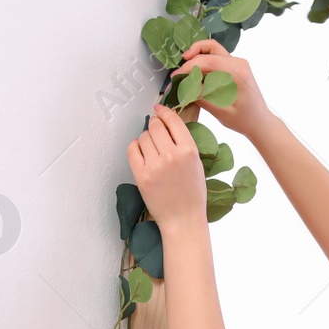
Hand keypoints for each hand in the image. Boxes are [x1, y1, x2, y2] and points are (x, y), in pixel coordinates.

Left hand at [127, 104, 205, 229]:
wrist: (183, 219)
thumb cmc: (192, 194)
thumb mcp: (196, 164)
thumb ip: (184, 144)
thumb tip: (167, 124)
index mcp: (189, 150)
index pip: (173, 121)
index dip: (164, 112)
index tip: (159, 109)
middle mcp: (171, 155)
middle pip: (156, 127)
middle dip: (154, 125)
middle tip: (154, 130)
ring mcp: (155, 165)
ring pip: (143, 137)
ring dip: (145, 139)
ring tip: (151, 149)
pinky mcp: (142, 175)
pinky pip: (132, 150)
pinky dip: (135, 147)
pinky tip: (140, 151)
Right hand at [169, 38, 275, 140]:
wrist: (259, 121)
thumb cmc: (245, 120)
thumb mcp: (222, 112)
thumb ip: (203, 97)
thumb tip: (185, 87)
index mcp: (237, 72)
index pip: (207, 61)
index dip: (189, 67)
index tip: (176, 77)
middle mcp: (238, 62)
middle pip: (208, 49)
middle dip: (190, 61)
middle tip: (177, 75)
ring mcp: (237, 62)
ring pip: (211, 49)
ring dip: (196, 55)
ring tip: (184, 68)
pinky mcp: (234, 66)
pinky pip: (215, 57)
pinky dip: (202, 61)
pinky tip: (194, 73)